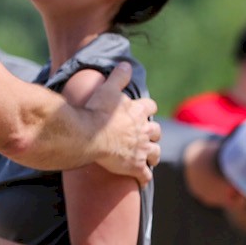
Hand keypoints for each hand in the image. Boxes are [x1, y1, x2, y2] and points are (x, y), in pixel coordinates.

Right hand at [85, 64, 159, 183]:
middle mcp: (143, 131)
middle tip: (146, 136)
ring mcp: (141, 150)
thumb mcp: (107, 89)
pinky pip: (145, 175)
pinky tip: (141, 179)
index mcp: (138, 112)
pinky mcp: (134, 167)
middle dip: (153, 133)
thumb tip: (126, 64)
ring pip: (155, 153)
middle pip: (156, 131)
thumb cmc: (96, 112)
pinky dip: (144, 177)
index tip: (143, 111)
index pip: (150, 106)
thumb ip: (118, 77)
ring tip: (148, 158)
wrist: (88, 135)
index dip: (147, 108)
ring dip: (153, 155)